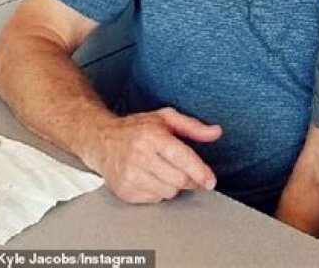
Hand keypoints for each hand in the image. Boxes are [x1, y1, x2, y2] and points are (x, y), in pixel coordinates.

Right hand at [81, 107, 221, 202]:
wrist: (102, 140)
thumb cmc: (138, 128)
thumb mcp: (166, 118)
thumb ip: (193, 126)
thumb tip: (216, 132)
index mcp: (153, 136)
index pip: (182, 157)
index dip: (200, 171)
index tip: (210, 181)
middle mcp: (140, 156)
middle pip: (178, 179)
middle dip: (190, 179)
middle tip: (189, 172)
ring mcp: (130, 175)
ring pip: (168, 192)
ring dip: (175, 186)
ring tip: (167, 171)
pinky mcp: (124, 190)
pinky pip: (154, 199)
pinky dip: (160, 191)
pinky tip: (153, 178)